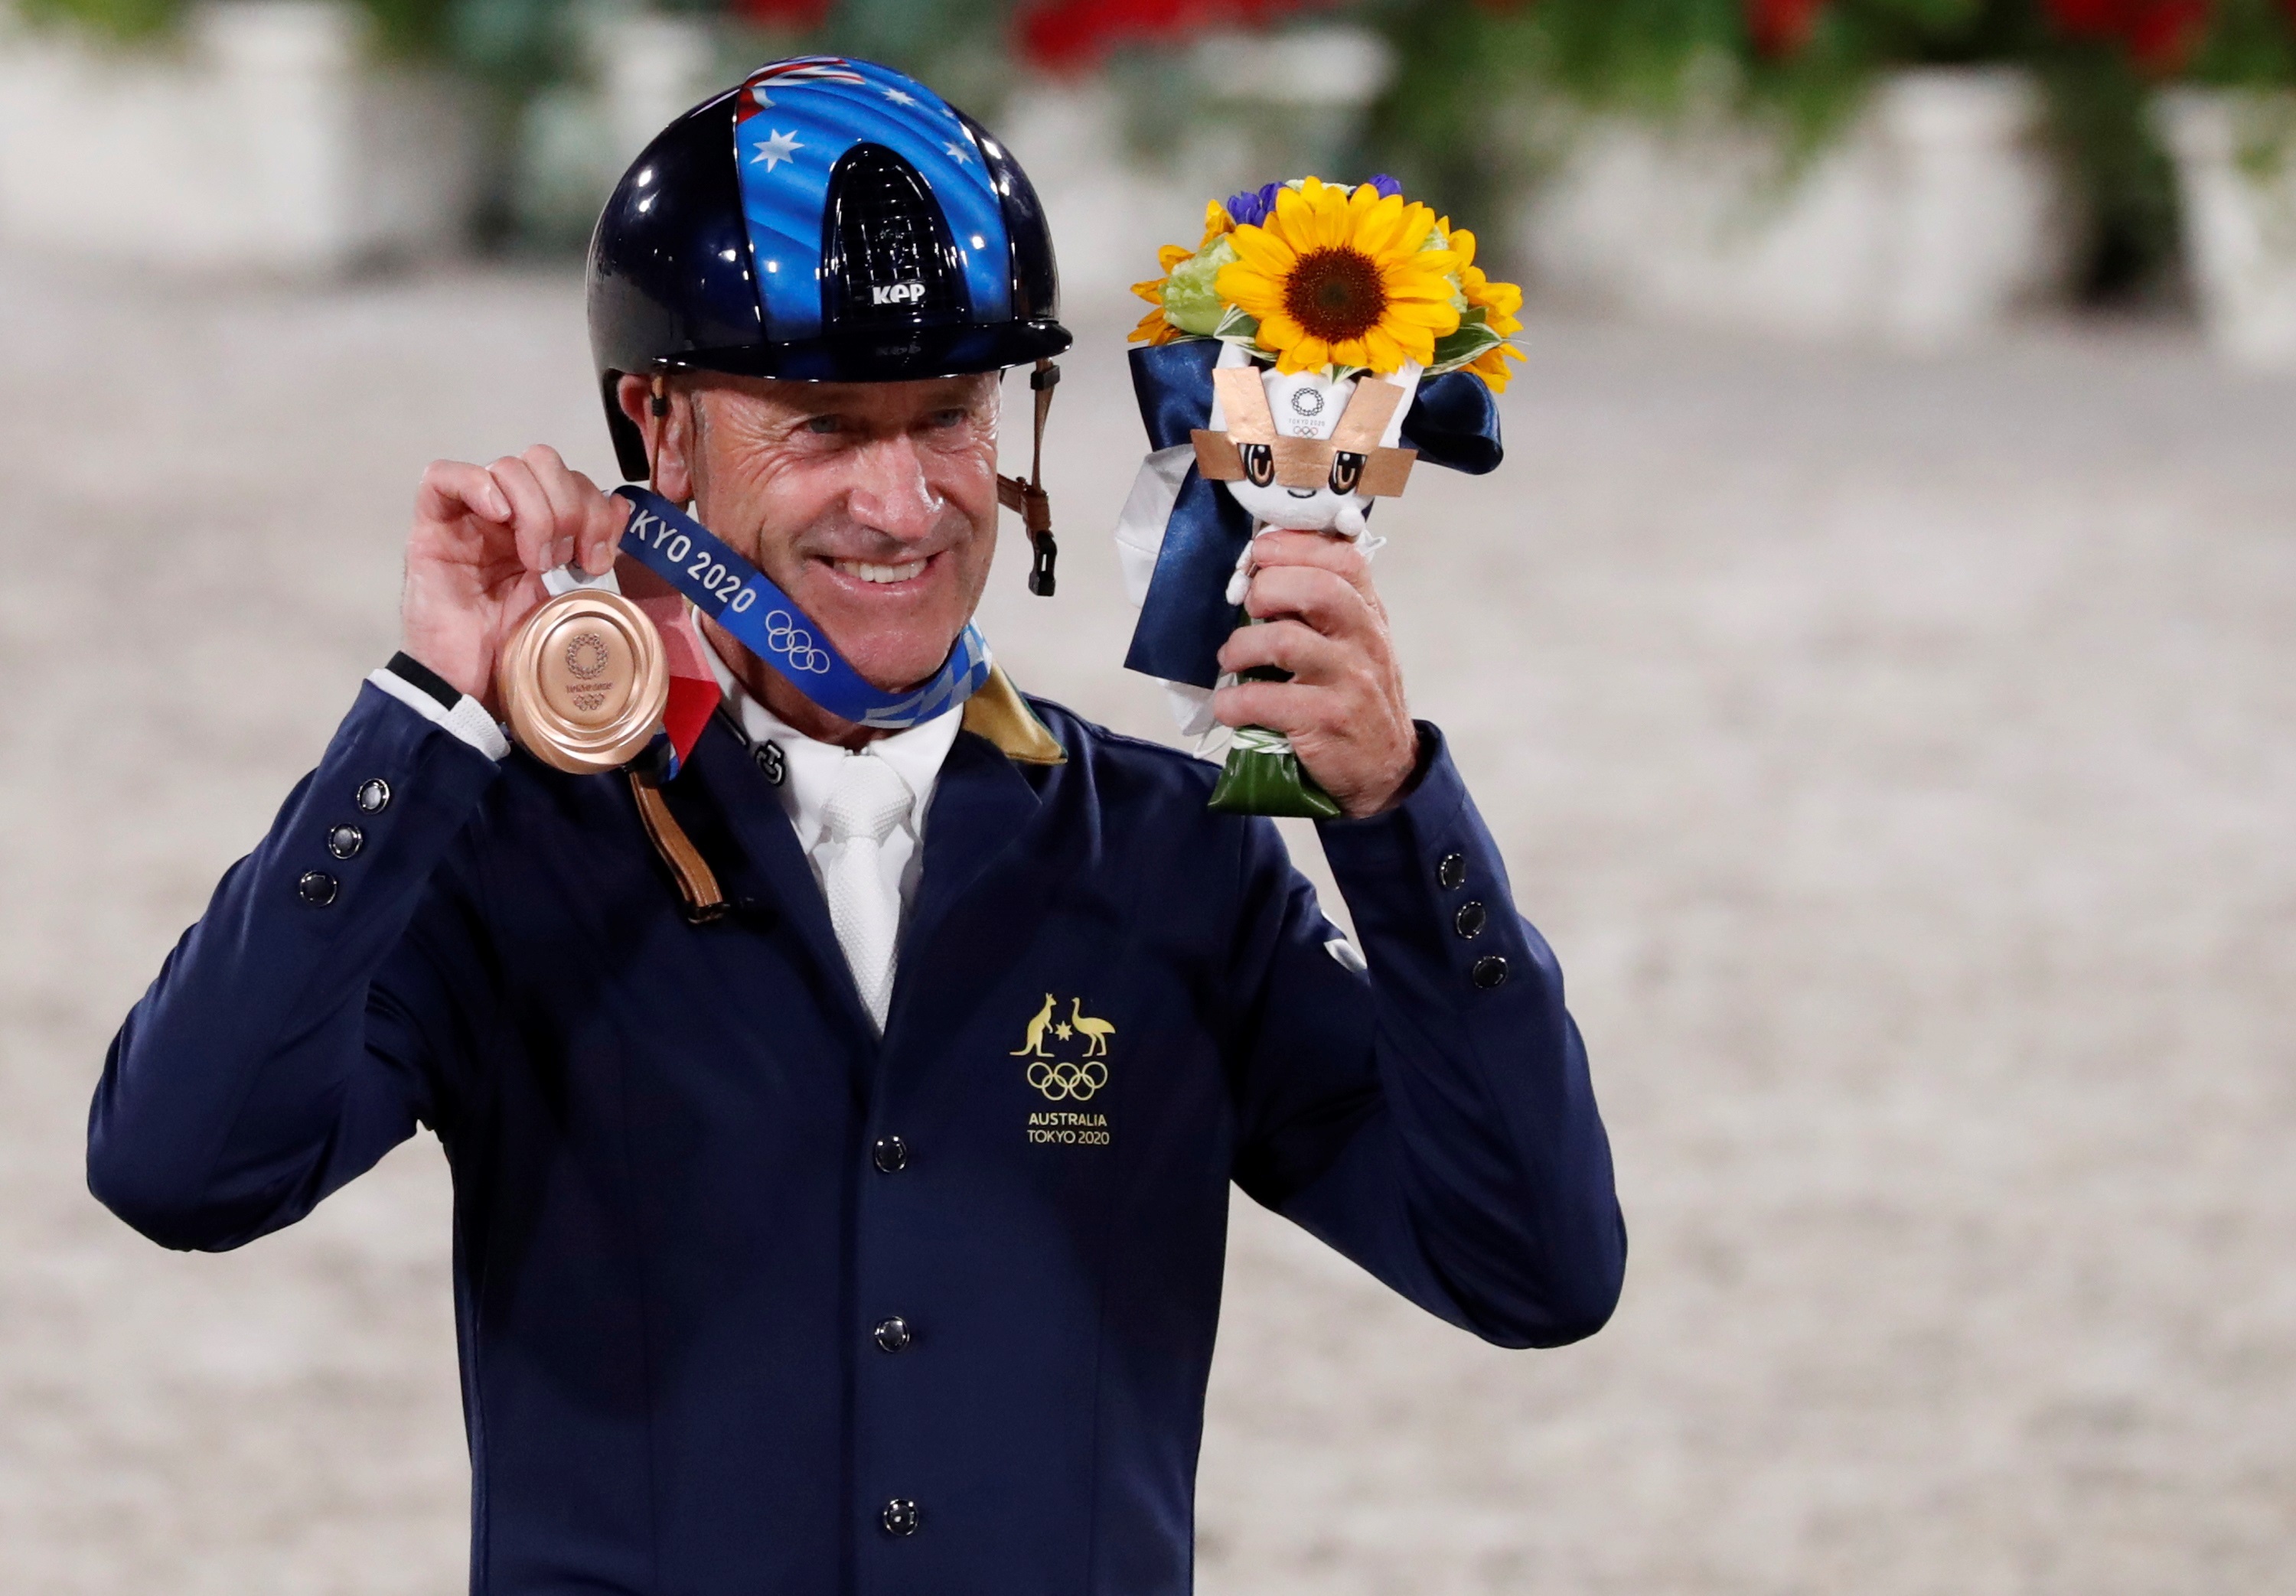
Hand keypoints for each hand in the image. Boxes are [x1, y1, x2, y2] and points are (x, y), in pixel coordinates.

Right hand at [401, 446, 628, 711]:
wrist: (470, 687)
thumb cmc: (516, 649)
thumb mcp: (571, 596)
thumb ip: (594, 550)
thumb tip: (620, 505)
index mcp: (544, 527)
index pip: (573, 480)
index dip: (595, 507)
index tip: (599, 557)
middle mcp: (508, 515)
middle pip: (543, 462)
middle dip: (569, 504)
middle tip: (567, 558)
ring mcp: (470, 518)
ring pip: (507, 467)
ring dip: (534, 508)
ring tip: (534, 559)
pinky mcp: (432, 527)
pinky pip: (444, 476)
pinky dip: (478, 485)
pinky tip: (499, 517)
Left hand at [1213, 529, 1419, 817]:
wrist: (1385, 769)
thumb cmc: (1357, 698)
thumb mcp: (1357, 643)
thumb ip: (1326, 606)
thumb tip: (1263, 568)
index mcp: (1369, 614)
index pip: (1343, 559)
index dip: (1295, 546)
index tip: (1260, 553)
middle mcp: (1365, 640)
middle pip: (1316, 589)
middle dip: (1266, 589)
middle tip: (1247, 609)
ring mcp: (1350, 681)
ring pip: (1285, 641)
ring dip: (1241, 646)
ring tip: (1231, 660)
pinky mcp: (1327, 721)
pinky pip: (1266, 700)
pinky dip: (1234, 702)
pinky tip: (1230, 707)